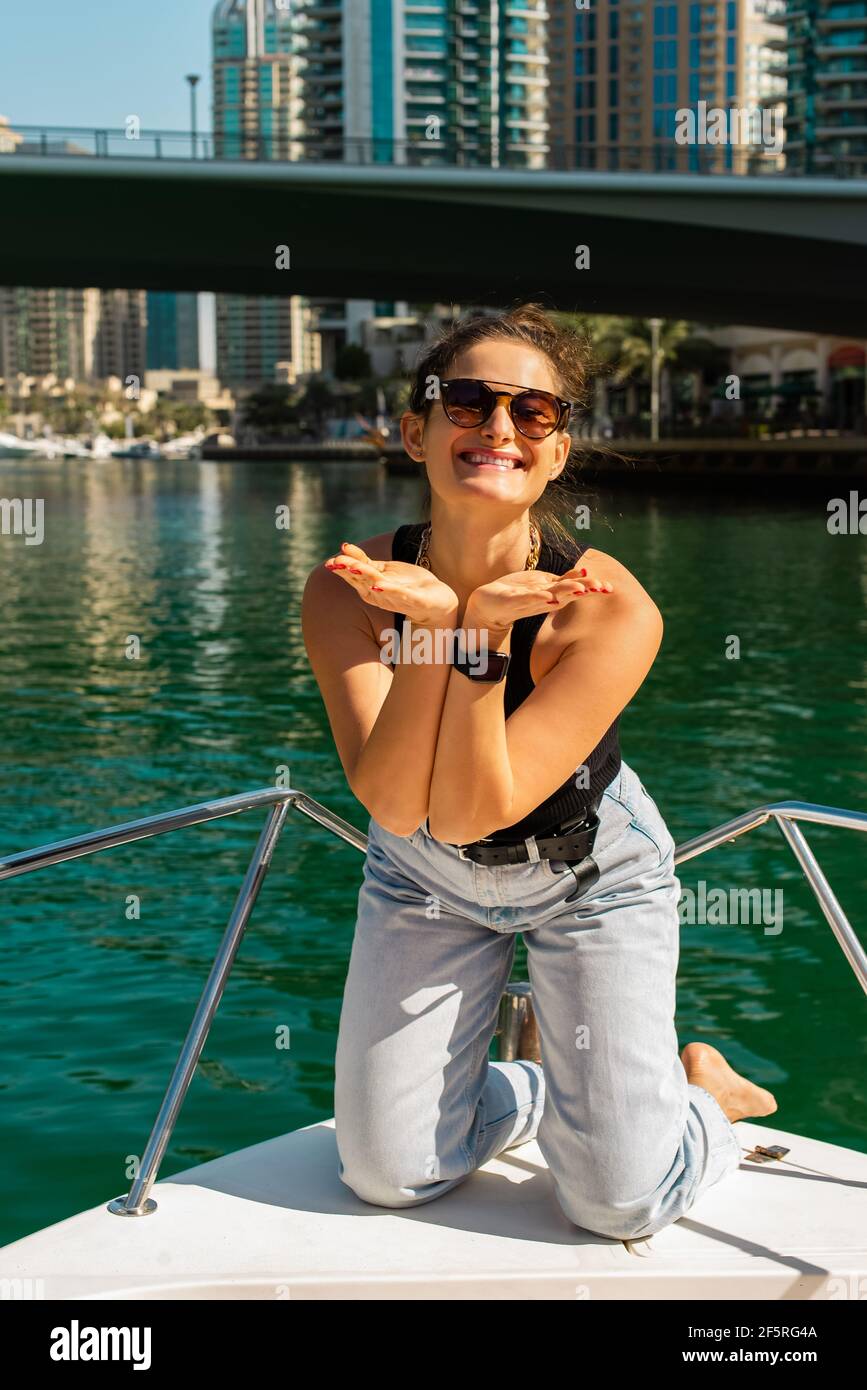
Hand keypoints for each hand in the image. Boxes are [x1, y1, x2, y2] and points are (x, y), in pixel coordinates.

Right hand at [324, 542, 458, 625]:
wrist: (437, 600)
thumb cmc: (407, 584)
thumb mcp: (384, 569)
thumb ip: (364, 561)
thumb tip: (343, 546)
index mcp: (371, 587)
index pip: (354, 576)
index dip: (343, 568)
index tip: (331, 561)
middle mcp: (380, 595)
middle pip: (363, 580)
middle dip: (350, 571)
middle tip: (337, 562)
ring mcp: (397, 599)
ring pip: (378, 586)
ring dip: (366, 578)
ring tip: (355, 568)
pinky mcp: (415, 601)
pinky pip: (401, 595)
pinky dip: (390, 590)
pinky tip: (379, 585)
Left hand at [465, 564, 612, 630]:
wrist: (488, 603)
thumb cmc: (518, 593)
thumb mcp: (543, 583)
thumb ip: (562, 580)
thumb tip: (585, 574)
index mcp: (552, 594)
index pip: (575, 589)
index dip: (591, 588)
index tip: (609, 587)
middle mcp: (544, 600)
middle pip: (567, 593)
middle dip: (584, 589)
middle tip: (601, 587)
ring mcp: (528, 602)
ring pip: (551, 596)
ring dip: (565, 592)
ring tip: (580, 589)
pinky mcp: (511, 602)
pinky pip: (526, 600)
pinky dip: (537, 598)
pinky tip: (547, 596)